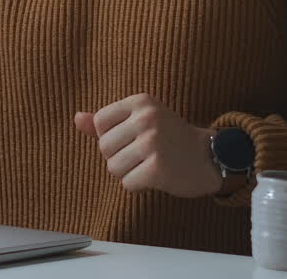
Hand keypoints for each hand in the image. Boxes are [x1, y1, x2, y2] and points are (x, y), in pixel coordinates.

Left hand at [74, 93, 220, 197]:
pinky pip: (127, 183)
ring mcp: (153, 143)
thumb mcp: (141, 120)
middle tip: (145, 154)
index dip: (112, 136)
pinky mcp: (158, 168)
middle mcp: (146, 119)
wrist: (210, 157)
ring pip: (113, 167)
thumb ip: (108, 121)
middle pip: (104, 147)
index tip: (134, 138)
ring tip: (150, 165)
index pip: (100, 122)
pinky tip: (156, 176)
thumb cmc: (170, 138)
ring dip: (128, 172)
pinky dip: (138, 185)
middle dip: (120, 157)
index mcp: (141, 102)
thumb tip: (76, 118)